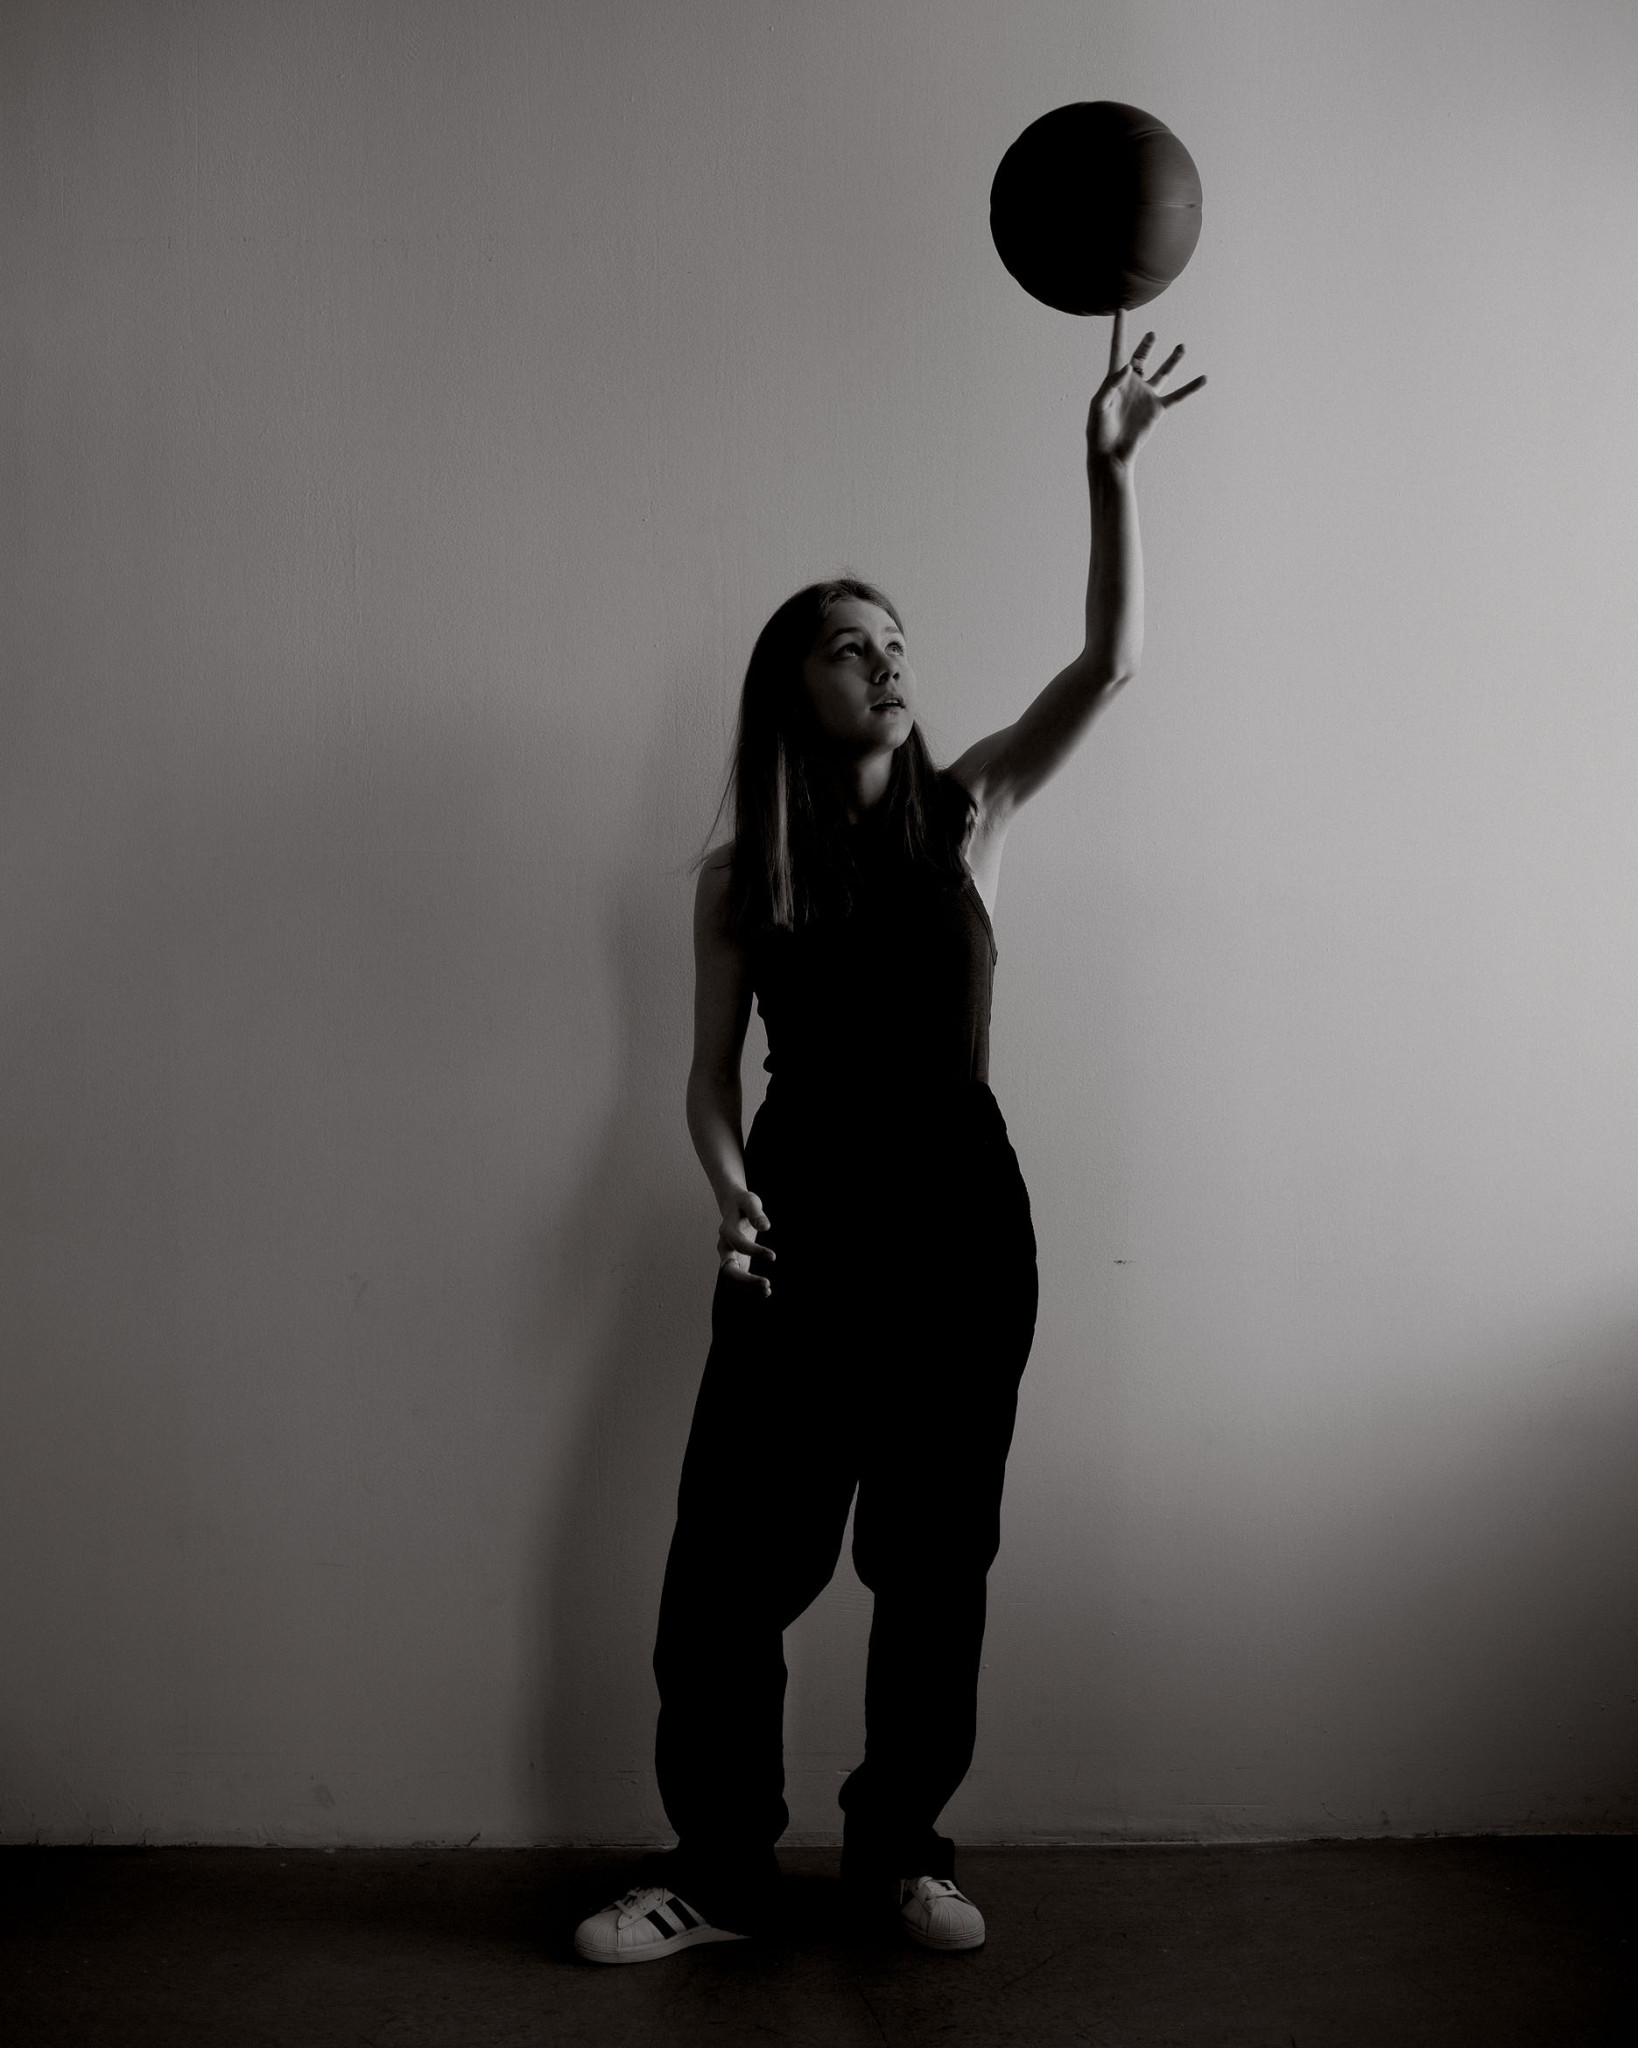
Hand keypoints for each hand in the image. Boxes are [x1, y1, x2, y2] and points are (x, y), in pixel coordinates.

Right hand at [717, 1187, 773, 1295]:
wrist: (734, 1206)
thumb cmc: (743, 1202)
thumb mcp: (750, 1201)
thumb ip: (756, 1213)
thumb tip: (765, 1227)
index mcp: (727, 1231)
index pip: (739, 1245)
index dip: (755, 1252)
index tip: (773, 1256)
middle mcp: (724, 1247)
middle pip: (729, 1269)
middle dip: (746, 1280)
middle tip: (766, 1284)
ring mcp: (729, 1256)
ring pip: (733, 1278)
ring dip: (748, 1286)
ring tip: (767, 1290)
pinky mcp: (737, 1262)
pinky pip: (740, 1278)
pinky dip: (751, 1286)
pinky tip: (767, 1292)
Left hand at [1088, 308, 1205, 471]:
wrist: (1111, 454)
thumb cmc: (1099, 431)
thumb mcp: (1099, 406)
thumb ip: (1110, 384)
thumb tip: (1128, 366)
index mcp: (1115, 380)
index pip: (1118, 349)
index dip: (1119, 329)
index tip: (1121, 310)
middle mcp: (1133, 384)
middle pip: (1141, 358)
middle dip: (1146, 346)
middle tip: (1152, 336)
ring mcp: (1147, 395)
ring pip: (1163, 372)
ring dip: (1172, 360)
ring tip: (1182, 346)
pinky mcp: (1157, 409)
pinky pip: (1177, 395)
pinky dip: (1190, 388)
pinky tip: (1203, 378)